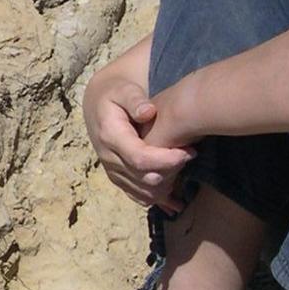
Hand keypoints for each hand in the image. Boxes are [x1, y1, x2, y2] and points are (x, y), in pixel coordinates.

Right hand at [86, 78, 193, 213]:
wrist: (98, 105)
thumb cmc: (116, 94)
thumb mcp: (123, 90)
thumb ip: (135, 100)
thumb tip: (148, 112)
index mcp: (111, 137)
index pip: (140, 158)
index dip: (167, 160)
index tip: (188, 151)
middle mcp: (109, 158)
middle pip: (144, 178)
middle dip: (172, 171)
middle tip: (191, 154)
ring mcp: (112, 171)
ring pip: (143, 192)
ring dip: (167, 187)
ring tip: (185, 170)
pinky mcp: (118, 178)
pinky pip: (137, 196)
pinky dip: (157, 199)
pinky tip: (174, 199)